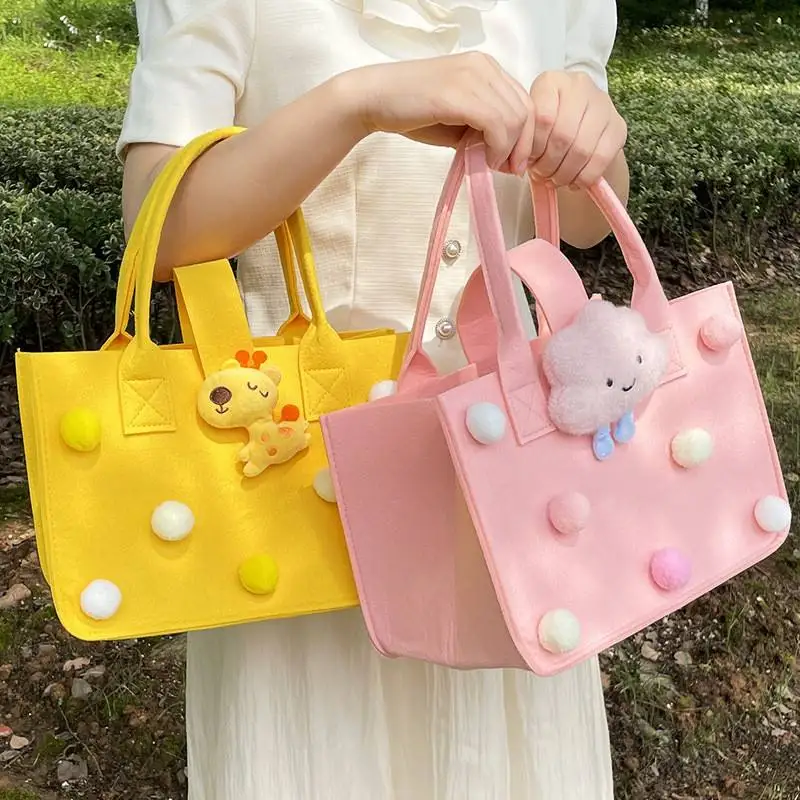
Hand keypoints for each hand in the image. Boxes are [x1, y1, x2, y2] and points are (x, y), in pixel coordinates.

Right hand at [348, 53, 534, 173]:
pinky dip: (497, 148)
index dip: (527, 137)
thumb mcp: (458, 119)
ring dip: (508, 150)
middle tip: (508, 170)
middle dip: (522, 147)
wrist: (375, 100)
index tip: (514, 162)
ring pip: (515, 119)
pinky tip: (484, 159)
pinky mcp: (458, 94)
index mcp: (486, 67)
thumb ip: (484, 127)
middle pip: (526, 111)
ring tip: (491, 165)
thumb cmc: (413, 112)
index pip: (525, 102)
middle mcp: (484, 65)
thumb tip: (507, 152)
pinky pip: (496, 124)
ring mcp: (472, 76)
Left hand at [527, 71, 626, 187]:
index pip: (541, 119)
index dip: (532, 149)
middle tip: (541, 176)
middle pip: (562, 136)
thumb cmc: (545, 129)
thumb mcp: (530, 127)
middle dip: (548, 165)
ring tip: (554, 180)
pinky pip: (600, 160)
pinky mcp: (619, 126)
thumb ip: (523, 140)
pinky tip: (573, 182)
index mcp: (551, 82)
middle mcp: (580, 85)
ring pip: (581, 150)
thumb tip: (519, 166)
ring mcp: (603, 104)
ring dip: (564, 174)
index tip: (525, 163)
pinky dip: (583, 178)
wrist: (579, 126)